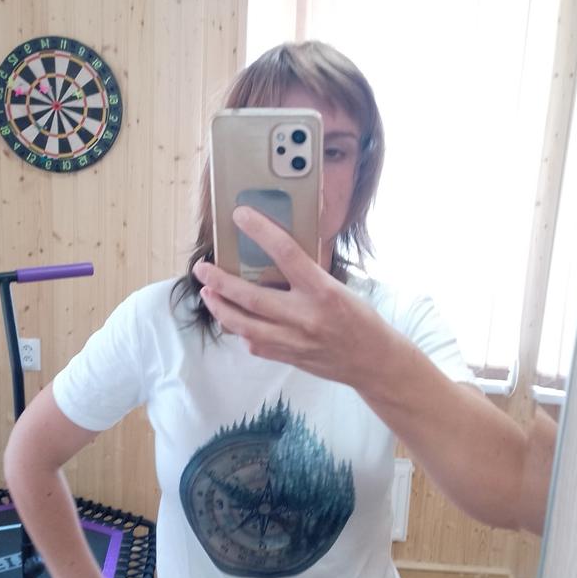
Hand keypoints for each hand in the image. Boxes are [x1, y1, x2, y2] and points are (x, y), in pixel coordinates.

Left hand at [193, 206, 389, 386]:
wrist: (374, 362)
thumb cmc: (360, 320)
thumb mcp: (339, 288)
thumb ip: (308, 276)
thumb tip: (277, 255)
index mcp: (322, 290)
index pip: (286, 252)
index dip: (260, 230)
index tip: (240, 215)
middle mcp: (305, 316)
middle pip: (249, 296)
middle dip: (219, 280)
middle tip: (202, 268)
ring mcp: (294, 340)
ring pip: (243, 324)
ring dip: (220, 307)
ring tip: (208, 293)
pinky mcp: (288, 357)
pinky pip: (254, 344)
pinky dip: (241, 331)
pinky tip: (234, 320)